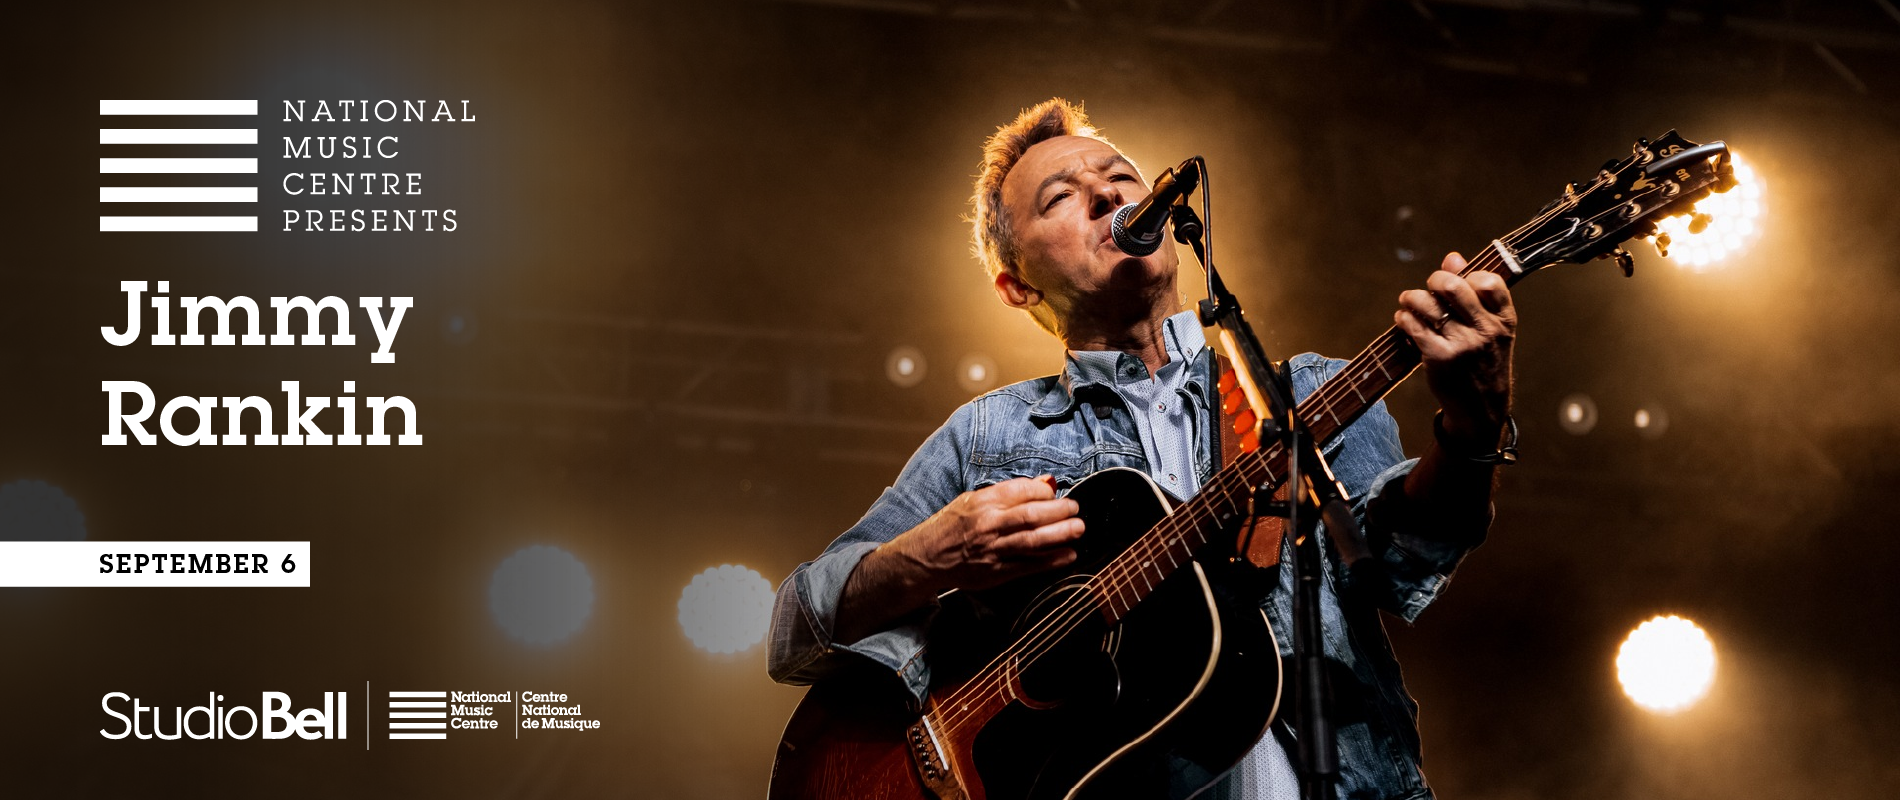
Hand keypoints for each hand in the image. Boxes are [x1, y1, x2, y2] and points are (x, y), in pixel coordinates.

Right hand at [881, 475, 1083, 593]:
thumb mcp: (974, 500)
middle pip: (1030, 516)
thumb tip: (1046, 483)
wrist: (928, 557)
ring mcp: (993, 550)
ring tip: (1078, 529)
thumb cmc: (952, 525)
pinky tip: (1069, 555)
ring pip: (1032, 541)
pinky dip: (1051, 561)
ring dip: (1060, 535)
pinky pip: (1028, 566)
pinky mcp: (996, 572)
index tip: (1056, 492)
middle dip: (1059, 512)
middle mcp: (988, 525)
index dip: (1044, 491)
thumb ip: (1010, 493)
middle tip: (1075, 509)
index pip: (1020, 491)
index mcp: (982, 502)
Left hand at [1393, 252, 1516, 448]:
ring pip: (1427, 305)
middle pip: (1453, 287)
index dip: (1469, 275)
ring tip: (1409, 301)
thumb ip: (1473, 293)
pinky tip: (1404, 319)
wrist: (1481, 409)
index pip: (1489, 281)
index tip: (1459, 283)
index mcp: (1504, 320)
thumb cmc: (1484, 361)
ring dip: (1412, 298)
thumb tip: (1452, 257)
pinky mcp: (1439, 358)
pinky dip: (1404, 318)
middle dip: (1435, 280)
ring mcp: (1462, 345)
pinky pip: (1413, 326)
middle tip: (1429, 287)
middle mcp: (1486, 331)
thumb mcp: (1490, 329)